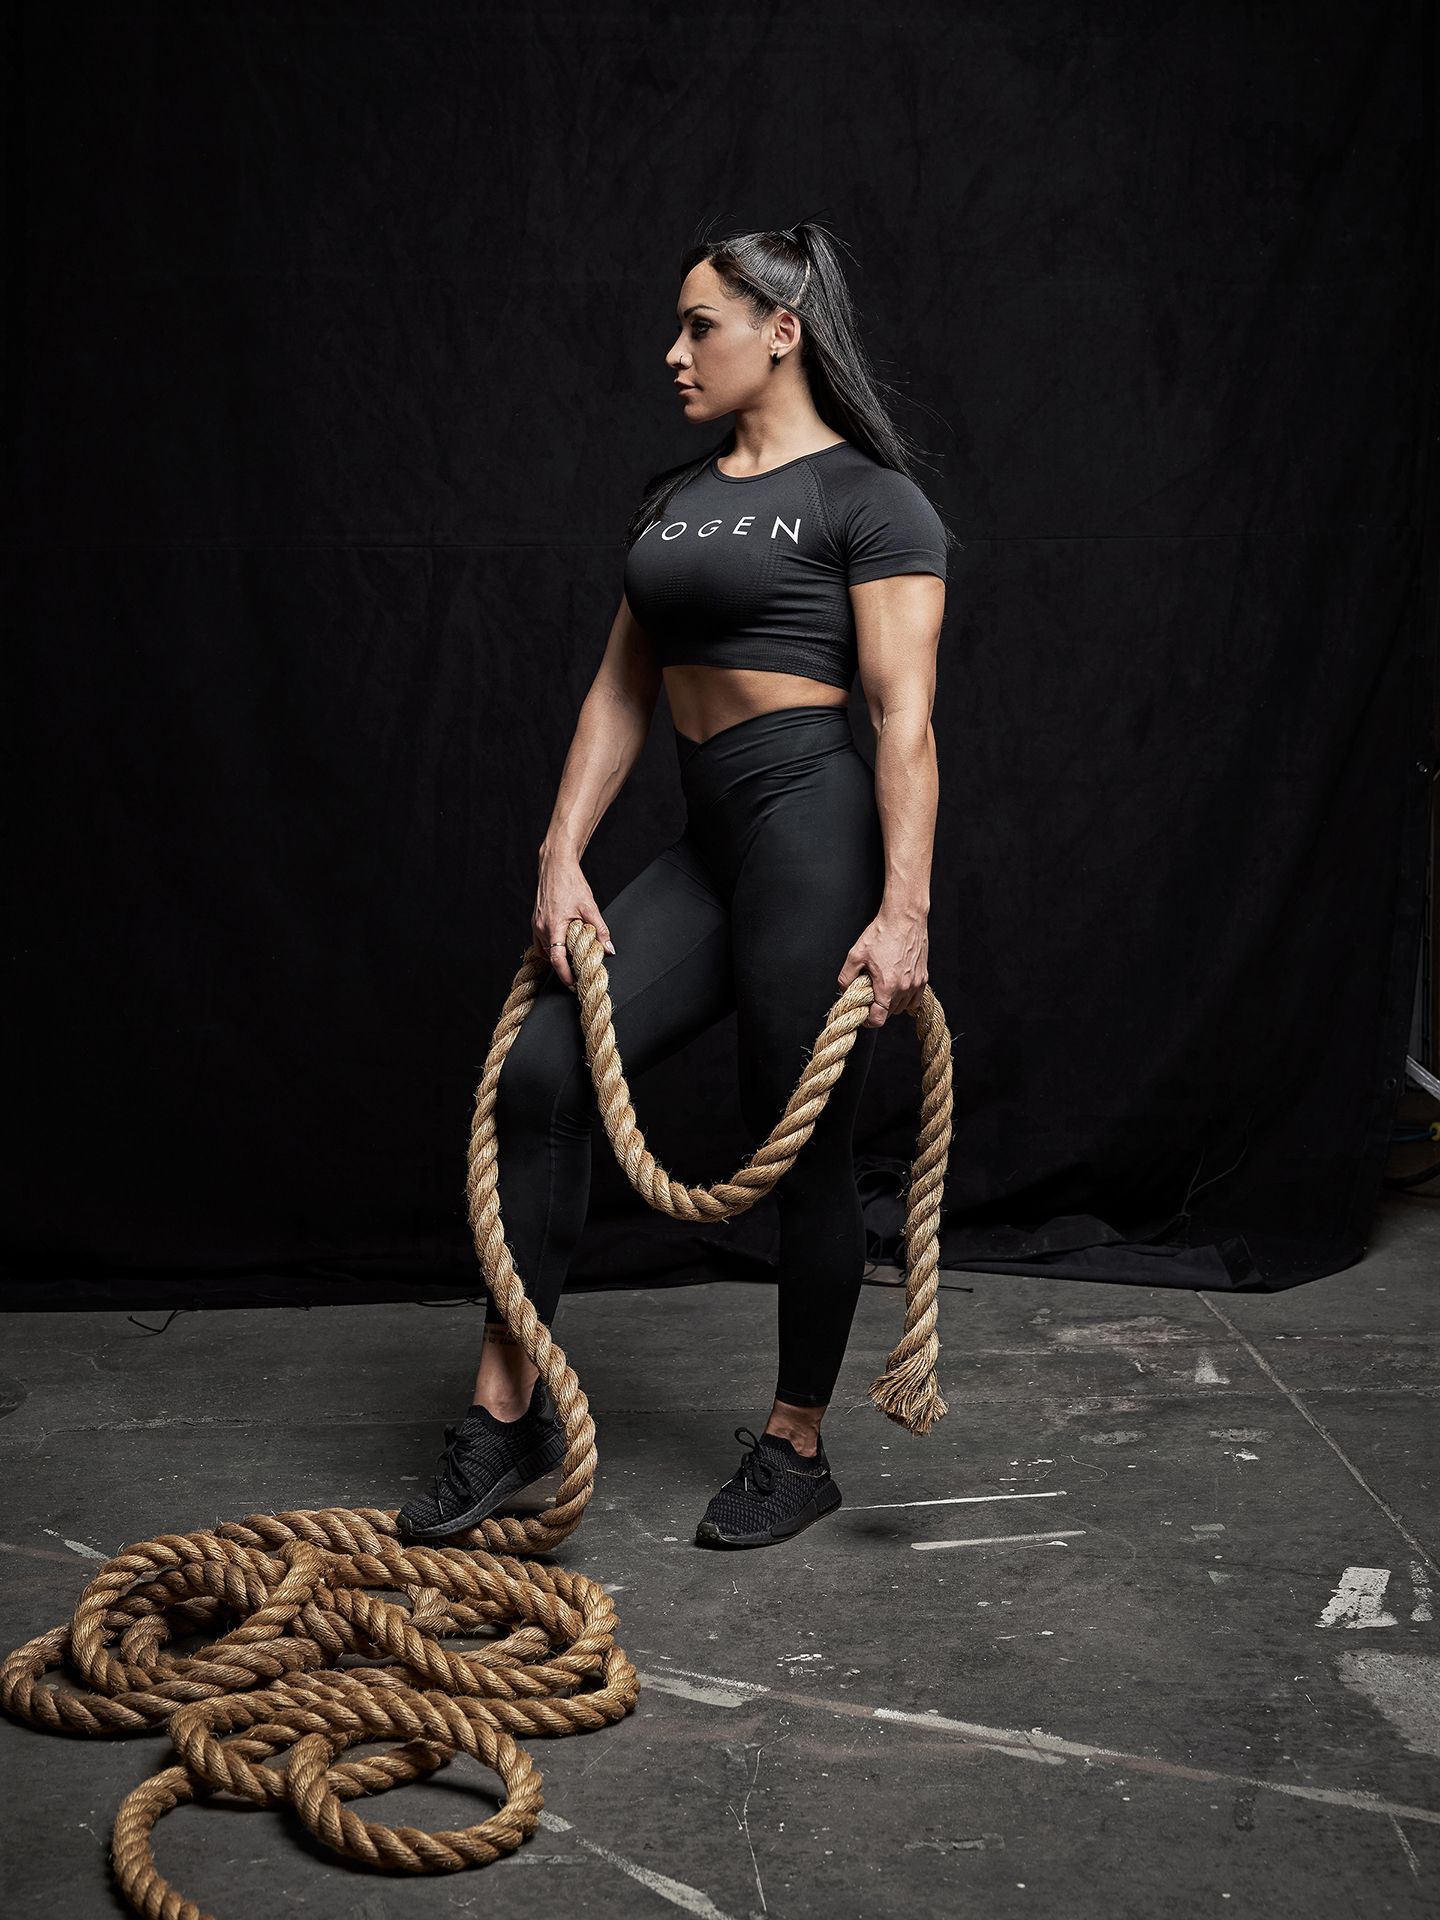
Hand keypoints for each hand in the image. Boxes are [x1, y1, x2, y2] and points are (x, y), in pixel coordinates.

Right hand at [534, 850, 615, 992]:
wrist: (555, 866)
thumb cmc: (571, 883)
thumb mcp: (590, 906)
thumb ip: (600, 930)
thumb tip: (609, 949)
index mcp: (553, 925)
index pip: (557, 959)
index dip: (565, 975)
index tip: (573, 983)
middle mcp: (540, 927)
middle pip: (551, 957)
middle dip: (564, 967)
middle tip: (579, 972)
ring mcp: (536, 925)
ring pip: (545, 951)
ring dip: (557, 958)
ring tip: (573, 959)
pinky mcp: (535, 921)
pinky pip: (541, 943)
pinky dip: (551, 949)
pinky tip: (563, 946)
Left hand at [837, 907, 928, 1028]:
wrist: (905, 918)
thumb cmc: (882, 933)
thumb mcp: (856, 955)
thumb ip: (846, 977)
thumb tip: (844, 989)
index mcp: (887, 986)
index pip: (879, 1019)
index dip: (869, 1020)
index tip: (864, 1015)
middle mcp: (905, 988)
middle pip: (890, 1012)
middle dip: (879, 1007)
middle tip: (871, 993)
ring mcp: (916, 983)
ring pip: (903, 1007)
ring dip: (893, 1003)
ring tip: (884, 986)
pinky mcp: (923, 977)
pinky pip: (915, 998)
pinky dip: (906, 998)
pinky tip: (897, 986)